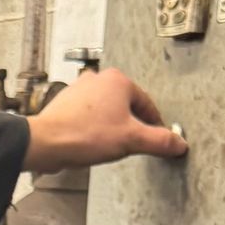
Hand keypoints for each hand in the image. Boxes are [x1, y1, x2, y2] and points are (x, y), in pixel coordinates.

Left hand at [23, 68, 186, 173]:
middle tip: (133, 143)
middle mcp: (98, 79)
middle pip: (126, 105)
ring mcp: (80, 90)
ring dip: (112, 126)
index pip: (147, 103)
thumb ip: (159, 141)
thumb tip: (179, 143)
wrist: (46, 143)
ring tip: (111, 145)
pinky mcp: (66, 104)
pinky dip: (94, 128)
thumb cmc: (85, 135)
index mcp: (118, 81)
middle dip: (131, 124)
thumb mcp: (131, 140)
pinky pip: (89, 116)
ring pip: (107, 110)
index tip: (157, 137)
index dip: (154, 124)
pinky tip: (93, 143)